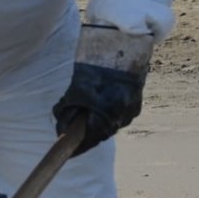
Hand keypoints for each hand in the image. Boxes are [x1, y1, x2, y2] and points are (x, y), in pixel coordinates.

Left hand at [52, 26, 152, 155]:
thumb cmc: (96, 65)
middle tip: (71, 128)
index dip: (76, 148)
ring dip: (97, 121)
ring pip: (110, 123)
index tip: (67, 152)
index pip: (89, 140)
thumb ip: (66, 111)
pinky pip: (119, 114)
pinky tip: (100, 102)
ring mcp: (132, 110)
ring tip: (86, 112)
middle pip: (100, 133)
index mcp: (107, 115)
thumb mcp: (75, 89)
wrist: (123, 45)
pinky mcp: (136, 103)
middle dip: (85, 132)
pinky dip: (108, 112)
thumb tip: (62, 129)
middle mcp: (122, 116)